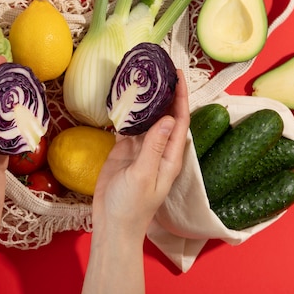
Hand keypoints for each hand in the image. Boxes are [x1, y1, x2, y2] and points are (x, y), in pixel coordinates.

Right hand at [92, 69, 189, 240]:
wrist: (112, 224)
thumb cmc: (132, 206)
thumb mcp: (144, 175)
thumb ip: (154, 147)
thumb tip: (168, 118)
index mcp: (170, 156)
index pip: (180, 121)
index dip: (181, 97)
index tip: (179, 75)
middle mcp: (158, 149)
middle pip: (165, 116)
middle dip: (166, 93)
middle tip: (160, 69)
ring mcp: (141, 150)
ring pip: (146, 120)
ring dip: (146, 101)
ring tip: (142, 78)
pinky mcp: (124, 152)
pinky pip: (128, 128)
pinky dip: (126, 114)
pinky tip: (122, 99)